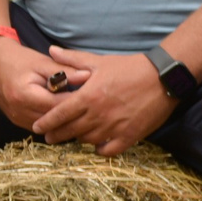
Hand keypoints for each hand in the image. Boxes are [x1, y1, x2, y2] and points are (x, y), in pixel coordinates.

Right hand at [0, 38, 91, 131]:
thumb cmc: (18, 60)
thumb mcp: (42, 62)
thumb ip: (65, 71)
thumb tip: (89, 76)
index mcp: (24, 95)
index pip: (58, 106)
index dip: (79, 103)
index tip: (96, 98)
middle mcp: (19, 111)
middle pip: (54, 121)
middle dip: (75, 116)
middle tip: (95, 110)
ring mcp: (16, 119)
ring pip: (48, 128)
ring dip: (65, 122)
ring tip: (84, 114)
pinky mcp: (17, 121)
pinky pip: (41, 127)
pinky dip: (54, 123)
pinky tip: (67, 116)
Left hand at [31, 46, 174, 155]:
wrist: (163, 77)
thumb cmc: (129, 67)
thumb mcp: (98, 61)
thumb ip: (72, 59)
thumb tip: (51, 50)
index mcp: (88, 97)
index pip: (59, 114)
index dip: (46, 123)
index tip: (37, 128)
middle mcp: (98, 115)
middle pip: (70, 131)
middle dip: (57, 135)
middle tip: (49, 138)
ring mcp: (114, 127)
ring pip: (88, 140)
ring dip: (79, 139)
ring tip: (74, 136)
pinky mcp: (130, 135)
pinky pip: (110, 150)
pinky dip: (101, 150)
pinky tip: (97, 145)